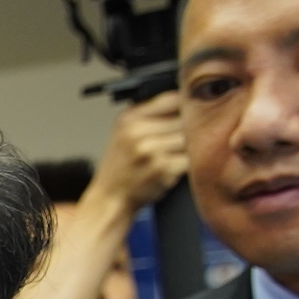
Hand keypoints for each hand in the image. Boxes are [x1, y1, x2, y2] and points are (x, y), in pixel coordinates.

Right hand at [88, 92, 186, 215]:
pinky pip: (189, 159)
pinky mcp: (162, 168)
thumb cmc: (120, 167)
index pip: (172, 98)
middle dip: (185, 131)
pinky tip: (169, 170)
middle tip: (173, 144)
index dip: (184, 107)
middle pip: (185, 119)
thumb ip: (151, 115)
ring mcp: (150, 150)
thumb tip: (186, 100)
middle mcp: (137, 131)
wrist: (109, 199)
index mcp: (129, 117)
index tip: (185, 116)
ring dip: (186, 150)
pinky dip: (184, 166)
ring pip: (189, 139)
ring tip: (169, 158)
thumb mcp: (125, 132)